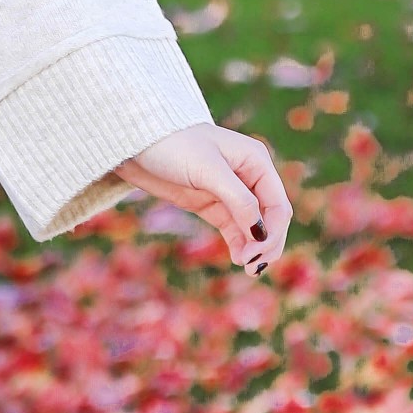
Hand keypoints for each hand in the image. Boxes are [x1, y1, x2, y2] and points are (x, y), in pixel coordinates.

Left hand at [120, 123, 291, 277]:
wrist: (135, 143)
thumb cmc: (173, 145)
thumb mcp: (208, 170)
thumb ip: (238, 200)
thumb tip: (260, 233)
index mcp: (256, 161)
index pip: (278, 205)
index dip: (273, 233)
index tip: (255, 254)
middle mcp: (249, 176)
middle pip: (270, 218)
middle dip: (266, 243)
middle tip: (252, 267)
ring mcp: (230, 192)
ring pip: (253, 227)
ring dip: (254, 248)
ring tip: (247, 269)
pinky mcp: (211, 203)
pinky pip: (233, 228)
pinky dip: (238, 244)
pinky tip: (237, 258)